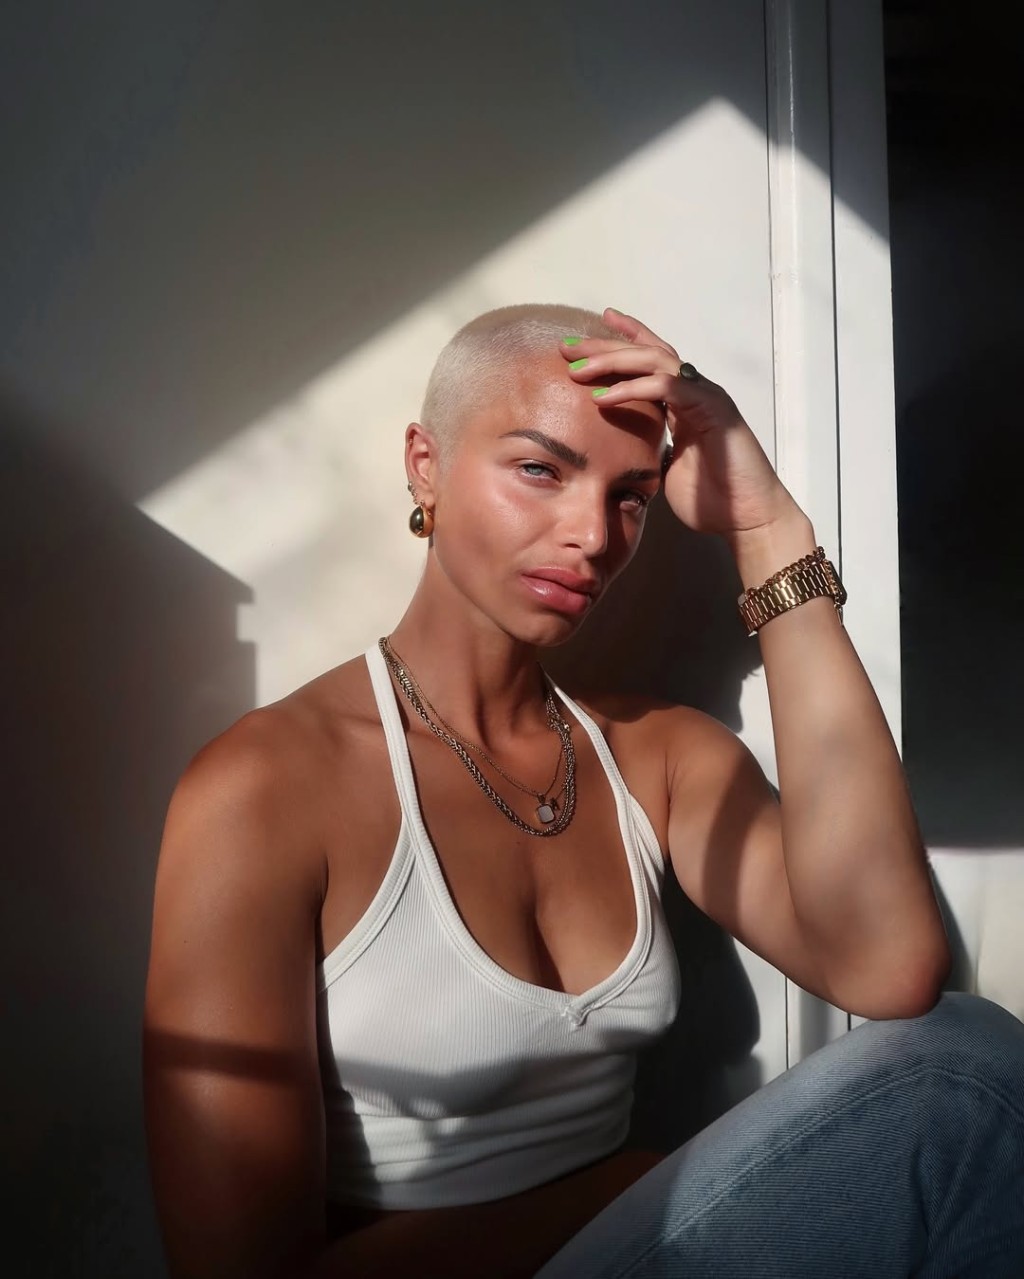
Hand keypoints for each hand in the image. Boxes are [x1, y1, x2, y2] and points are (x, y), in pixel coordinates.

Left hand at [561, 307, 804, 539]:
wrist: (746, 519)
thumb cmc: (712, 498)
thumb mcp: (664, 468)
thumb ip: (646, 449)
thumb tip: (619, 449)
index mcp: (683, 402)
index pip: (651, 359)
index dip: (621, 342)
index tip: (585, 340)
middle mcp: (695, 391)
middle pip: (647, 352)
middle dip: (606, 346)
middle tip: (569, 346)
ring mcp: (706, 397)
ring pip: (657, 360)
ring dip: (615, 361)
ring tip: (580, 369)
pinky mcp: (713, 409)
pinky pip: (669, 387)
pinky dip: (634, 388)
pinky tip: (604, 397)